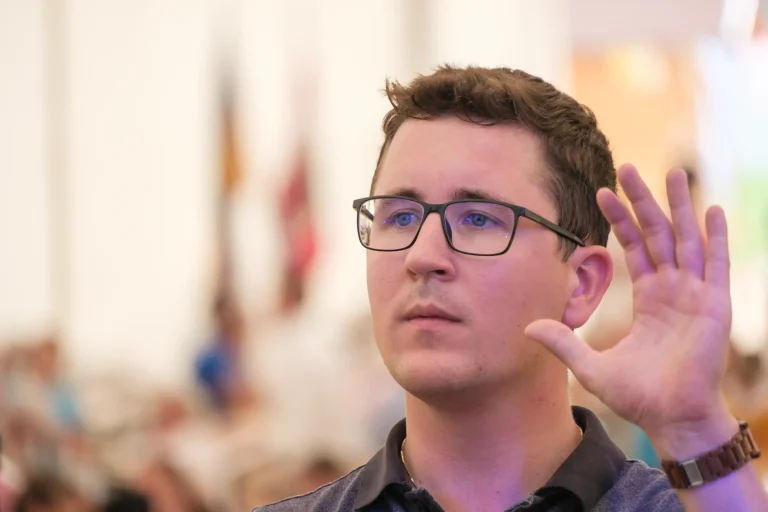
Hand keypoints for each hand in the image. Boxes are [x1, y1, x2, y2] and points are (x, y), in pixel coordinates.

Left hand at [526, 164, 735, 450]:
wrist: (671, 419)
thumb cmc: (639, 395)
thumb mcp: (591, 365)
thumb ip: (563, 342)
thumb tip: (527, 327)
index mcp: (650, 299)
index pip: (634, 247)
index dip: (620, 219)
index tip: (602, 191)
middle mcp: (674, 290)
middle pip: (658, 233)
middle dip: (645, 200)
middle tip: (630, 166)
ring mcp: (696, 295)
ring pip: (687, 240)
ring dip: (681, 207)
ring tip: (674, 172)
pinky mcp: (715, 306)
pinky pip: (716, 265)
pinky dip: (716, 238)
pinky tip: (713, 210)